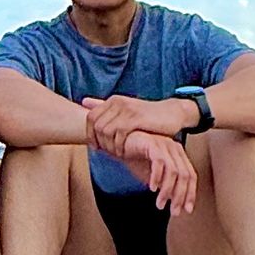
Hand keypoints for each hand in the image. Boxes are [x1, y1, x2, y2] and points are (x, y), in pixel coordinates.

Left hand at [82, 94, 196, 159]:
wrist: (171, 113)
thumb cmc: (147, 116)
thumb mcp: (125, 110)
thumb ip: (104, 105)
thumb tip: (83, 102)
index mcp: (113, 101)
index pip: (90, 118)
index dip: (90, 134)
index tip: (97, 147)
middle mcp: (117, 102)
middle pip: (96, 126)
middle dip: (99, 142)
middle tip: (107, 153)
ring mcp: (127, 109)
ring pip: (105, 130)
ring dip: (109, 146)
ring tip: (116, 153)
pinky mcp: (136, 118)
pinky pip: (119, 134)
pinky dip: (119, 146)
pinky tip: (125, 152)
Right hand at [123, 129, 197, 215]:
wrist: (119, 144)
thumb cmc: (137, 159)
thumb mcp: (155, 176)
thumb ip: (167, 186)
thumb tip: (176, 203)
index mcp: (179, 154)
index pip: (191, 176)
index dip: (190, 194)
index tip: (187, 209)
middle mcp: (174, 148)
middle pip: (184, 175)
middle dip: (180, 196)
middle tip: (174, 211)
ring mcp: (164, 144)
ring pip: (173, 171)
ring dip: (167, 191)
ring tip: (159, 204)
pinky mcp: (152, 143)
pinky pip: (159, 162)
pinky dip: (157, 178)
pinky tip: (152, 188)